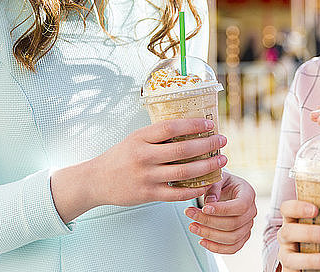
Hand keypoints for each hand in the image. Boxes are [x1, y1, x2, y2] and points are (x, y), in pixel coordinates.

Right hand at [52, 118, 227, 222]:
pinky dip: (194, 190)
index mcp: (140, 138)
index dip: (193, 125)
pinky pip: (177, 194)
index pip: (171, 127)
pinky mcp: (148, 195)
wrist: (95, 180)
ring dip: (207, 167)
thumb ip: (158, 135)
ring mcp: (146, 177)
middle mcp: (143, 156)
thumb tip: (190, 128)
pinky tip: (207, 184)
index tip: (210, 125)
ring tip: (221, 161)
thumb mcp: (135, 139)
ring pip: (184, 173)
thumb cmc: (120, 156)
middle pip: (182, 150)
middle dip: (207, 146)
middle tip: (223, 141)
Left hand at [184, 172, 256, 253]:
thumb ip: (214, 188)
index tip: (204, 208)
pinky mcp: (242, 237)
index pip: (240, 206)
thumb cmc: (222, 182)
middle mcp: (251, 211)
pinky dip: (216, 248)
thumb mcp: (217, 178)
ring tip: (192, 227)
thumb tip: (209, 203)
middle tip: (190, 215)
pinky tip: (202, 240)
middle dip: (209, 221)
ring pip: (232, 238)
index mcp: (248, 194)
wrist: (226, 188)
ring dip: (210, 235)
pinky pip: (232, 248)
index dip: (222, 210)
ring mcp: (248, 226)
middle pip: (234, 224)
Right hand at [277, 199, 319, 270]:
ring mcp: (287, 254)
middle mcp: (287, 235)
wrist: (319, 263)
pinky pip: (293, 270)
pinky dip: (310, 268)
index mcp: (295, 219)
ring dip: (311, 257)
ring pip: (289, 255)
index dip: (297, 206)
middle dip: (309, 232)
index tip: (315, 209)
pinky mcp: (290, 270)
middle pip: (288, 231)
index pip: (287, 208)